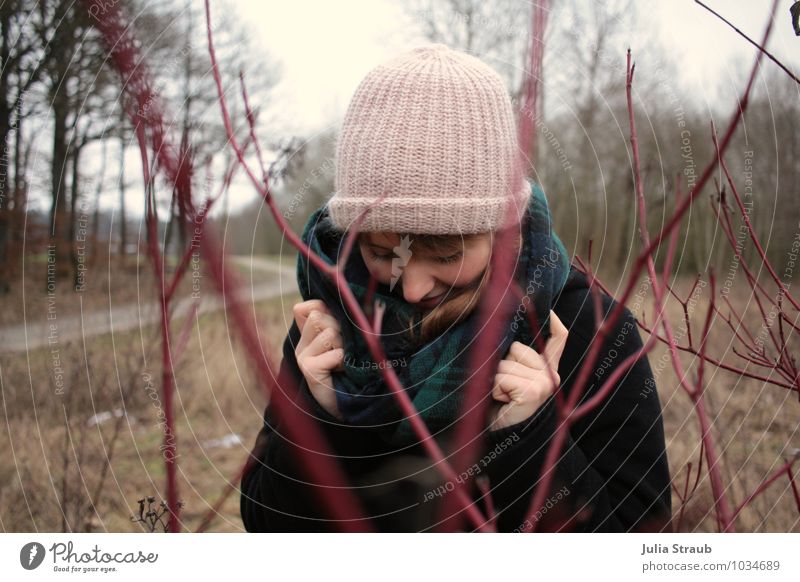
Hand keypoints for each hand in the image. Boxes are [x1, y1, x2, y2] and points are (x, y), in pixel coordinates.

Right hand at [293, 299, 344, 419]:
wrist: (348, 406)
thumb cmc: (351, 370)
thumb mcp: (344, 341)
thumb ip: (335, 321)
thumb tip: (326, 304)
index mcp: (307, 335)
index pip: (310, 307)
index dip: (327, 311)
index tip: (339, 329)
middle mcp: (301, 345)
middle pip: (319, 316)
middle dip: (340, 330)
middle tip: (344, 351)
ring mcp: (302, 358)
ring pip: (329, 333)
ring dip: (345, 347)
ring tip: (344, 363)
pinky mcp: (309, 371)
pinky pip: (336, 353)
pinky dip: (345, 361)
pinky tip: (342, 372)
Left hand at [487, 310, 568, 430]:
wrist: (505, 441)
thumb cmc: (502, 409)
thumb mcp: (508, 379)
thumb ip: (514, 359)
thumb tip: (504, 331)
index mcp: (548, 370)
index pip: (559, 338)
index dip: (553, 321)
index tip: (549, 309)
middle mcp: (552, 375)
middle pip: (516, 348)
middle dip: (501, 365)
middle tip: (504, 390)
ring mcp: (546, 383)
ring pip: (505, 362)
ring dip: (494, 380)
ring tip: (502, 398)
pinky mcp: (535, 391)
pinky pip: (502, 376)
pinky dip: (494, 389)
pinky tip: (503, 402)